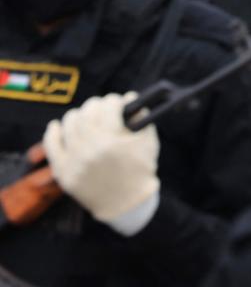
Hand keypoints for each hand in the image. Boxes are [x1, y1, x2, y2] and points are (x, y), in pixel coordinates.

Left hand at [43, 93, 159, 235]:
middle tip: (104, 108)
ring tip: (87, 117)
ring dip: (80, 115)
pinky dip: (53, 132)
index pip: (109, 106)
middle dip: (98, 105)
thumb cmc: (140, 170)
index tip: (119, 102)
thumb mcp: (149, 141)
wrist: (126, 203)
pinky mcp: (63, 172)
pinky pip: (51, 145)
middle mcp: (90, 150)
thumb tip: (130, 98)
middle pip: (88, 111)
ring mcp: (74, 161)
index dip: (116, 100)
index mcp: (113, 141)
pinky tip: (57, 126)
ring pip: (70, 123)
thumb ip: (142, 117)